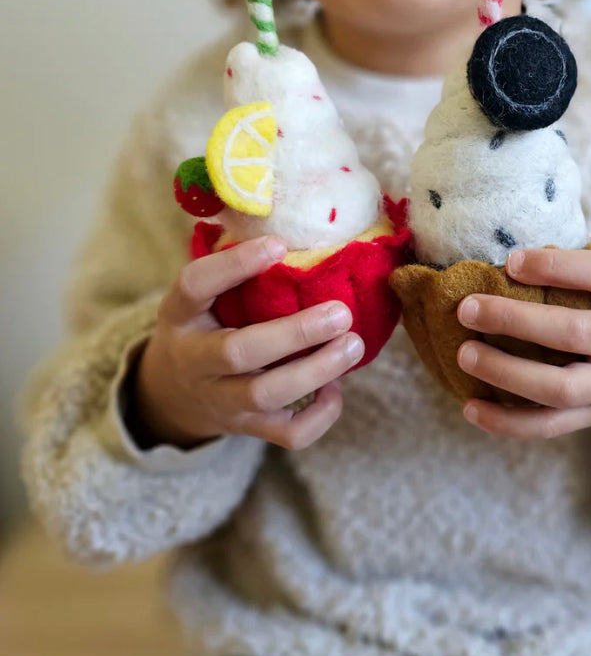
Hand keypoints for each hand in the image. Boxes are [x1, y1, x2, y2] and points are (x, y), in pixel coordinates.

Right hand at [131, 236, 364, 450]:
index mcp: (179, 315)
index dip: (234, 265)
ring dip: (316, 370)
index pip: (195, 285)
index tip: (278, 243)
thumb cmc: (203, 324)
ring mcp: (220, 400)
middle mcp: (194, 360)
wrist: (173, 394)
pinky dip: (320, 415)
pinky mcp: (247, 428)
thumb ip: (231, 267)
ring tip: (353, 343)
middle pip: (239, 352)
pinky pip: (288, 433)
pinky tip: (336, 386)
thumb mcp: (200, 296)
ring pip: (265, 395)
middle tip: (341, 312)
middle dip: (295, 333)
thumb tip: (290, 221)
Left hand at [456, 248, 590, 440]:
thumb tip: (511, 258)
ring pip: (561, 389)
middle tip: (468, 309)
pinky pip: (552, 427)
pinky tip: (472, 408)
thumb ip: (587, 273)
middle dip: (516, 321)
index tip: (511, 261)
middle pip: (576, 334)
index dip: (557, 267)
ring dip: (507, 374)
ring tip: (465, 354)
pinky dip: (509, 422)